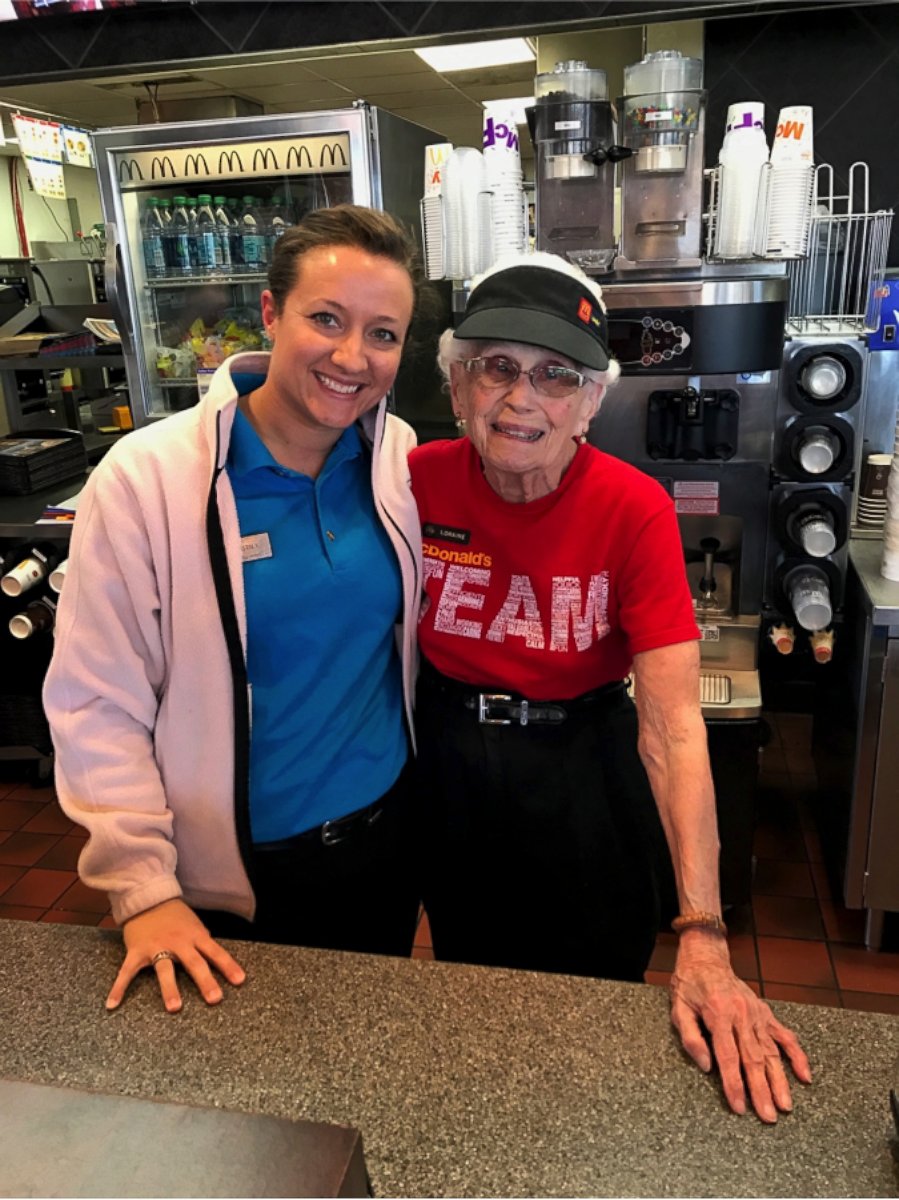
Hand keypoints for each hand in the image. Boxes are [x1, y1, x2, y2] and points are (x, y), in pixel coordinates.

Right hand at [106, 898, 245, 1013]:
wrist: (147, 898)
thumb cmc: (175, 916)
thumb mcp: (194, 925)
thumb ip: (203, 943)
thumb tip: (218, 961)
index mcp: (195, 935)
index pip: (215, 952)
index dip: (228, 966)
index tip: (240, 981)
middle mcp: (178, 942)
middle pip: (194, 962)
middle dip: (205, 981)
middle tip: (215, 999)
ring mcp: (156, 947)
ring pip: (164, 969)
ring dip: (169, 988)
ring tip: (175, 1007)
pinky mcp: (136, 951)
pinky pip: (127, 972)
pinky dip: (119, 988)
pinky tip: (113, 1004)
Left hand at [668, 931, 811, 1122]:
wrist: (706, 958)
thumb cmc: (689, 985)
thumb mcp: (678, 1008)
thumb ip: (690, 1037)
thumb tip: (706, 1066)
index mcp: (718, 1014)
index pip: (727, 1057)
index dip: (733, 1084)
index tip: (739, 1107)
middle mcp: (741, 1015)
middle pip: (753, 1059)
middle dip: (761, 1090)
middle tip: (768, 1117)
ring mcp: (757, 1014)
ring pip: (771, 1052)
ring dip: (780, 1080)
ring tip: (786, 1105)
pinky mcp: (765, 1012)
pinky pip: (785, 1035)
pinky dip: (797, 1055)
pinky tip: (805, 1076)